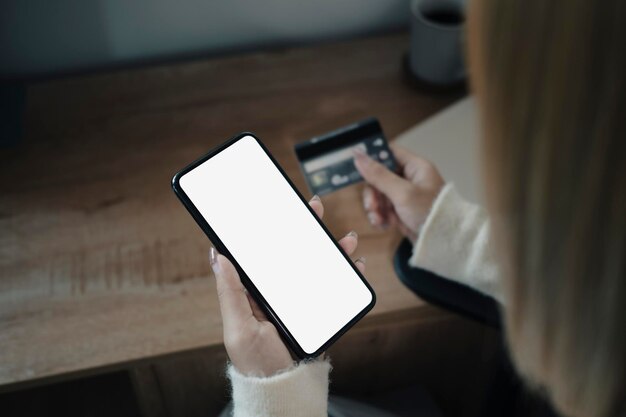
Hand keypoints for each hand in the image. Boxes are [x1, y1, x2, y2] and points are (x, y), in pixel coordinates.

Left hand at [209, 195, 366, 376]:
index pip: (264, 253)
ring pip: (318, 266)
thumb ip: (231, 292)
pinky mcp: (319, 312)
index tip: (280, 208)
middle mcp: (279, 292)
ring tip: (346, 238)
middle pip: (294, 253)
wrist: (285, 389)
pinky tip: (356, 264)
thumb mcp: (239, 328)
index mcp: (257, 291)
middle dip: (307, 229)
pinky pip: (335, 288)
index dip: (272, 229)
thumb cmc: (257, 363)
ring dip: (332, 249)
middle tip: (315, 207)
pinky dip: (348, 275)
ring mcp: (301, 301)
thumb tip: (218, 255)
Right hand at [353, 145, 444, 241]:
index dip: (372, 159)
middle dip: (373, 194)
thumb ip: (379, 174)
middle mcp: (410, 178)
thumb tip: (358, 155)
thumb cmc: (430, 213)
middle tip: (373, 207)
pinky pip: (384, 208)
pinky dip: (381, 217)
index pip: (389, 153)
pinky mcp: (402, 210)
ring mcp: (406, 195)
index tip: (359, 169)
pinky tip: (385, 226)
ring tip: (380, 220)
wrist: (445, 242)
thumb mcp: (402, 192)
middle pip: (379, 177)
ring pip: (379, 195)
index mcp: (415, 167)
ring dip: (375, 208)